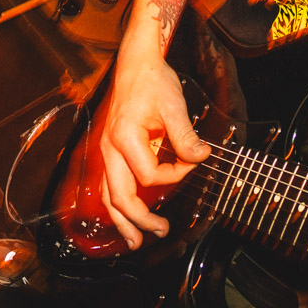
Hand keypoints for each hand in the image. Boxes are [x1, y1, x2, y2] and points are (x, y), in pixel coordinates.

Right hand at [96, 53, 208, 247]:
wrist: (135, 65)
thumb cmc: (153, 83)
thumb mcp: (174, 106)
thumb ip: (186, 136)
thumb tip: (201, 157)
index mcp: (124, 137)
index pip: (151, 176)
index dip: (176, 175)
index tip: (192, 161)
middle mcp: (109, 148)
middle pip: (120, 197)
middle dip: (140, 220)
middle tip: (162, 232)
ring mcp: (106, 151)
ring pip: (107, 196)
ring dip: (122, 222)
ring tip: (135, 242)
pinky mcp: (110, 152)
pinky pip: (108, 186)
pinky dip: (117, 206)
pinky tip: (125, 218)